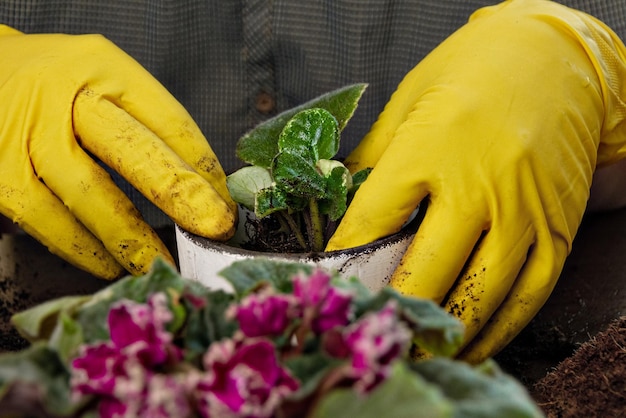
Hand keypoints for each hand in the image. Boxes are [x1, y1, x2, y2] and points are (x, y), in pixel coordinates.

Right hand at [0, 26, 235, 278]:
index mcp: (102, 67)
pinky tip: (108, 264)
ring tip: (164, 264)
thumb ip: (146, 126)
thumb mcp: (101, 84)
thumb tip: (203, 187)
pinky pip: (43, 218)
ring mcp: (24, 134)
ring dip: (131, 237)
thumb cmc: (52, 87)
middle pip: (131, 148)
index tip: (225, 203)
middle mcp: (62, 95)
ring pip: (86, 192)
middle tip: (215, 227)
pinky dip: (80, 247)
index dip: (201, 165)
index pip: (166, 118)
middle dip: (180, 193)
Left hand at [327, 0, 625, 361]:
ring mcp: (522, 213)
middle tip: (368, 333)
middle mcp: (478, 185)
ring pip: (477, 296)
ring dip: (441, 333)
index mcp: (430, 147)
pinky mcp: (556, 230)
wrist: (556, 57)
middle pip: (423, 271)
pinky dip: (496, 330)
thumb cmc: (472, 74)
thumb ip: (372, 159)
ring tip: (412, 352)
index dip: (345, 261)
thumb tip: (338, 201)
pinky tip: (468, 343)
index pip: (372, 221)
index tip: (330, 284)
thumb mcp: (408, 101)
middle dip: (391, 309)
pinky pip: (527, 296)